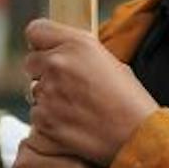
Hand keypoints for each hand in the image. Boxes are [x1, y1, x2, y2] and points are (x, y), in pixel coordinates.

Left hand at [23, 17, 158, 167]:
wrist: (138, 136)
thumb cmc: (130, 101)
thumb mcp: (109, 62)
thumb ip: (79, 54)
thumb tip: (60, 54)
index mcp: (76, 44)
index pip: (35, 31)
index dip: (40, 43)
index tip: (46, 52)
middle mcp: (58, 63)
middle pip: (31, 62)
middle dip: (43, 73)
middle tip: (66, 87)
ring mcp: (48, 92)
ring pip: (33, 90)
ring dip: (48, 98)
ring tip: (76, 108)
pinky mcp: (44, 118)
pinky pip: (36, 114)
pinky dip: (48, 119)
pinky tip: (72, 123)